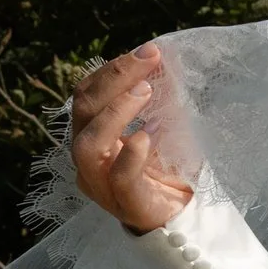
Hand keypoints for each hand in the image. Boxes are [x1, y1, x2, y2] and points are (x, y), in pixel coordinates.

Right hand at [69, 44, 194, 233]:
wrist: (185, 217)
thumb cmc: (170, 168)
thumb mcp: (164, 126)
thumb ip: (159, 99)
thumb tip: (164, 58)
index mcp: (94, 135)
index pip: (86, 95)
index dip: (111, 69)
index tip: (148, 52)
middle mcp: (90, 159)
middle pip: (83, 111)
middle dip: (114, 79)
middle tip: (149, 60)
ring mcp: (102, 184)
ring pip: (87, 145)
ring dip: (115, 112)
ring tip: (146, 91)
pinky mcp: (126, 204)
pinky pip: (119, 178)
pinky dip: (132, 154)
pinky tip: (148, 135)